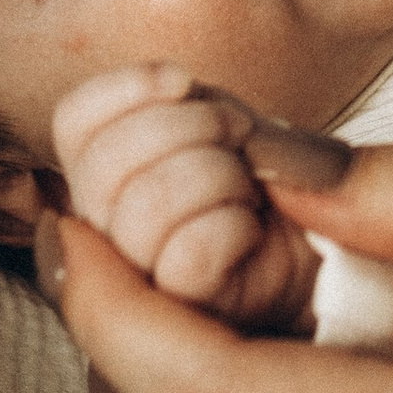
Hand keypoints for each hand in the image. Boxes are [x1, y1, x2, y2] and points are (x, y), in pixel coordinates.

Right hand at [52, 66, 318, 331]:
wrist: (317, 243)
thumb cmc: (263, 180)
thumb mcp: (221, 120)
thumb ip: (186, 102)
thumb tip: (178, 83)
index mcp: (102, 175)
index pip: (75, 120)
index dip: (124, 89)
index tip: (182, 81)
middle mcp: (102, 229)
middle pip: (103, 160)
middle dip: (190, 125)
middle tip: (238, 132)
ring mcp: (134, 278)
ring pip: (146, 204)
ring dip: (219, 174)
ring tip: (248, 187)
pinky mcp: (179, 311)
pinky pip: (192, 250)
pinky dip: (236, 223)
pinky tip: (251, 229)